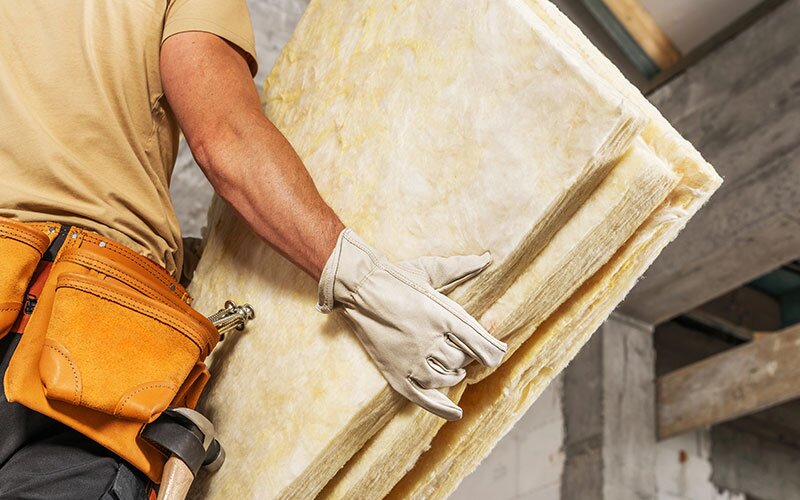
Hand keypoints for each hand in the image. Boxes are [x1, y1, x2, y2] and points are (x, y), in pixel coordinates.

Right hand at [316, 229, 506, 419]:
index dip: (492, 350)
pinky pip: (424, 399)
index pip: (480, 343)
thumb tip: (486, 258)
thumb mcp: (430, 269)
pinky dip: (442, 408)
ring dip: (454, 374)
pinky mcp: (396, 373)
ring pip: (446, 378)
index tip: (497, 352)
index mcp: (442, 315)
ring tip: (454, 368)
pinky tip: (456, 413)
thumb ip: (461, 267)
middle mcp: (430, 341)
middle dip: (467, 357)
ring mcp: (412, 360)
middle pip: (463, 361)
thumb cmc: (395, 276)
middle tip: (463, 350)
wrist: (358, 288)